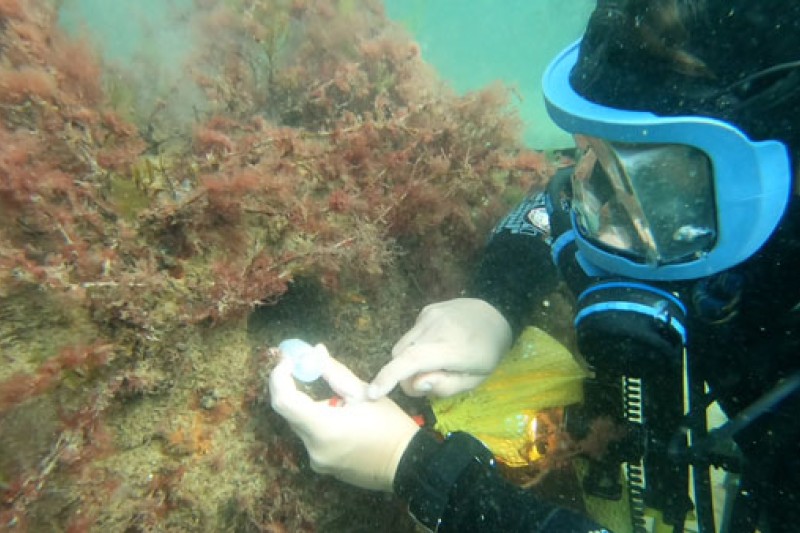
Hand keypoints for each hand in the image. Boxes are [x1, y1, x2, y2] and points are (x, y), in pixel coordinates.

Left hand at [269, 345, 418, 491]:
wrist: (407, 465)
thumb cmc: (390, 426)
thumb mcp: (363, 392)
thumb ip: (334, 372)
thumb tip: (314, 351)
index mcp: (323, 427)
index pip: (283, 401)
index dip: (279, 377)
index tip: (288, 361)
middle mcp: (313, 447)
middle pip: (289, 413)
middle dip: (293, 387)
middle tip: (304, 367)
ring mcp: (316, 461)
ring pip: (300, 424)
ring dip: (308, 405)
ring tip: (334, 396)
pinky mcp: (322, 466)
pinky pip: (311, 437)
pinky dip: (316, 421)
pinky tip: (338, 415)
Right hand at [367, 298, 511, 398]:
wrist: (498, 314)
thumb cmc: (488, 353)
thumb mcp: (475, 380)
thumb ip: (445, 386)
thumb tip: (416, 383)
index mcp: (451, 349)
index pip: (411, 362)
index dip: (388, 377)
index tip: (372, 393)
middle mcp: (436, 328)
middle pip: (400, 357)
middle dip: (404, 376)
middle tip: (426, 383)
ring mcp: (429, 315)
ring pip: (402, 346)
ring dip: (409, 361)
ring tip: (433, 364)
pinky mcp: (427, 310)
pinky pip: (411, 334)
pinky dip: (416, 346)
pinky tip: (436, 345)